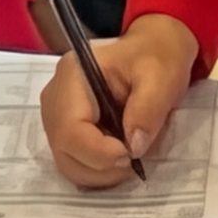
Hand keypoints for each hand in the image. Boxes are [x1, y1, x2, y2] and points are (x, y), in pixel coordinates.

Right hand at [41, 15, 204, 185]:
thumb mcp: (162, 78)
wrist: (155, 46)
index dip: (98, 152)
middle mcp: (55, 94)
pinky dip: (95, 169)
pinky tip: (117, 158)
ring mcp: (56, 113)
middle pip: (63, 148)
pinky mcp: (65, 128)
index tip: (131, 155)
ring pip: (65, 160)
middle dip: (100, 165)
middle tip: (133, 160)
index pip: (70, 128)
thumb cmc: (158, 57)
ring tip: (128, 159)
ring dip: (98, 172)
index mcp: (74, 74)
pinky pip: (72, 160)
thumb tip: (133, 148)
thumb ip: (147, 110)